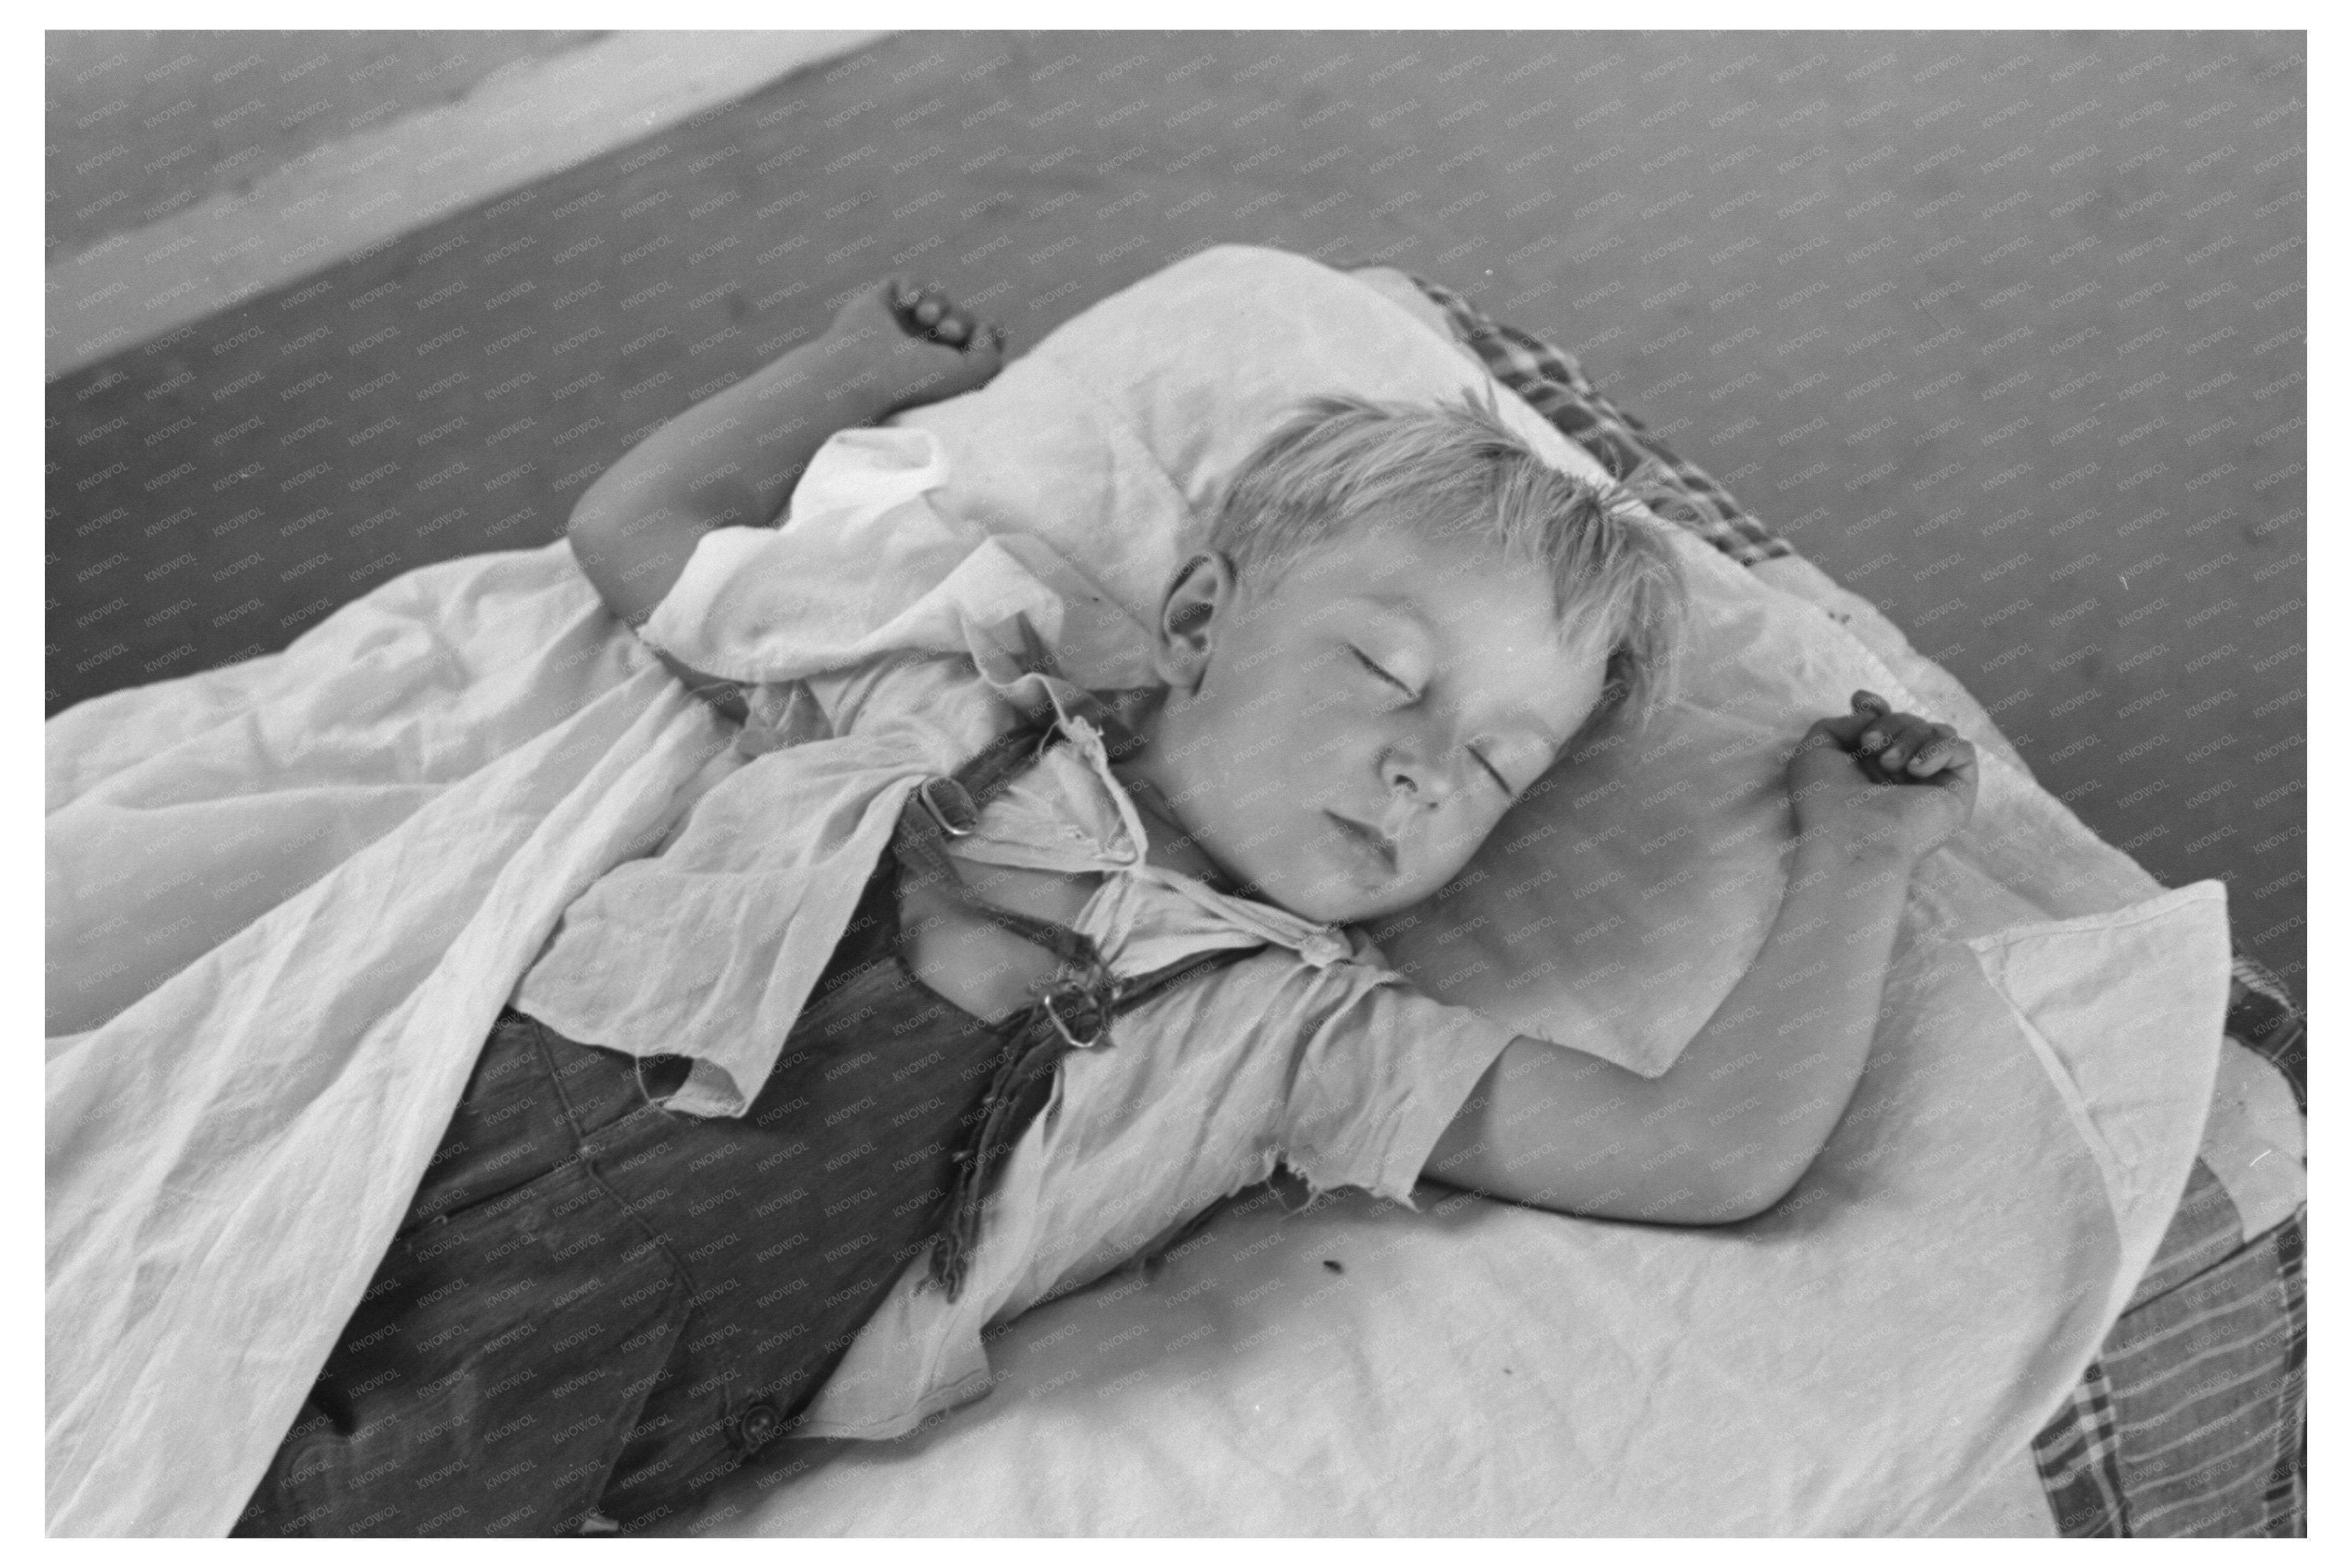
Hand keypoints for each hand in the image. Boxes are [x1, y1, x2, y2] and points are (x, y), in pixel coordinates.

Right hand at [822, 276, 1009, 416]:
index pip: (975, 346)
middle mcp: (921, 351)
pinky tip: (909, 303)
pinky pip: (909, 281)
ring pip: (936, 299)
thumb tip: (989, 327)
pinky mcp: (880, 303)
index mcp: (942, 372)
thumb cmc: (916, 380)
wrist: (863, 372)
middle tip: (948, 330)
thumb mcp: (971, 375)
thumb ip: (993, 355)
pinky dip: (915, 287)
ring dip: (938, 303)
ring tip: (927, 317)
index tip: (991, 329)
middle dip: (959, 320)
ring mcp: (900, 326)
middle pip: (959, 318)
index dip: (989, 333)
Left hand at [1785, 690, 1978, 862]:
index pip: (1887, 724)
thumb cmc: (1826, 802)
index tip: (1861, 701)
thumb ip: (1840, 722)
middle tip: (1870, 746)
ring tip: (1889, 765)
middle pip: (1910, 722)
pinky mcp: (1957, 794)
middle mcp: (1902, 776)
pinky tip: (1915, 772)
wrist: (1852, 839)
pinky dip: (1938, 751)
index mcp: (1870, 769)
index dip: (1877, 708)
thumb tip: (1875, 713)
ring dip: (1910, 738)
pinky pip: (1962, 749)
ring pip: (1936, 731)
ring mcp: (1931, 785)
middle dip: (1889, 724)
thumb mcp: (1815, 750)